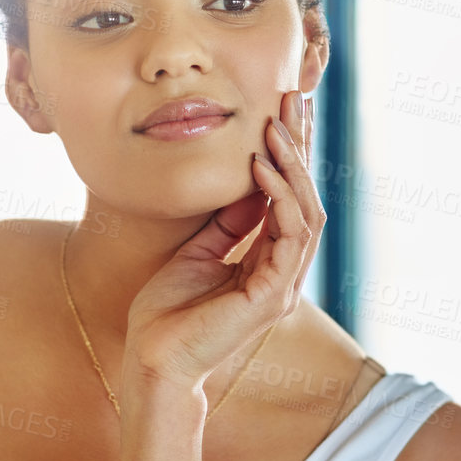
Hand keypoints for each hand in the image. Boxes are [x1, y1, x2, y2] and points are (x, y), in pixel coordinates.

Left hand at [119, 89, 323, 411]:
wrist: (151, 361)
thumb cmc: (167, 312)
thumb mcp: (200, 249)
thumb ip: (230, 219)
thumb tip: (252, 177)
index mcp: (270, 263)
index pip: (291, 199)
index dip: (291, 154)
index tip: (283, 109)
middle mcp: (285, 273)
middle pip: (308, 199)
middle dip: (302, 147)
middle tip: (293, 99)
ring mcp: (283, 285)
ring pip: (307, 214)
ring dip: (293, 167)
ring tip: (276, 126)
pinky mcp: (272, 296)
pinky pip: (289, 236)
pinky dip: (278, 197)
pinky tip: (263, 168)